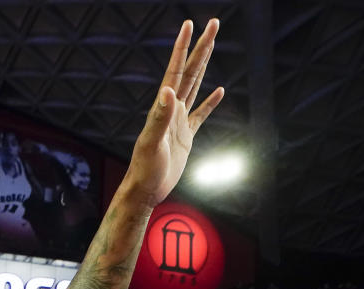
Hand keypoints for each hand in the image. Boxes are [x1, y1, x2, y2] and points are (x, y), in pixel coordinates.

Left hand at [123, 19, 223, 207]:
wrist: (145, 189)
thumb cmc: (145, 169)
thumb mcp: (152, 143)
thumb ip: (159, 117)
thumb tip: (167, 91)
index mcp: (163, 107)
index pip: (175, 70)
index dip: (182, 47)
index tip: (189, 25)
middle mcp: (171, 109)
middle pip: (190, 71)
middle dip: (201, 47)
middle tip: (213, 23)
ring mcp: (179, 121)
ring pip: (195, 86)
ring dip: (204, 65)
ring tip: (212, 45)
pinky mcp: (186, 135)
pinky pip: (201, 114)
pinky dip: (210, 102)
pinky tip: (218, 91)